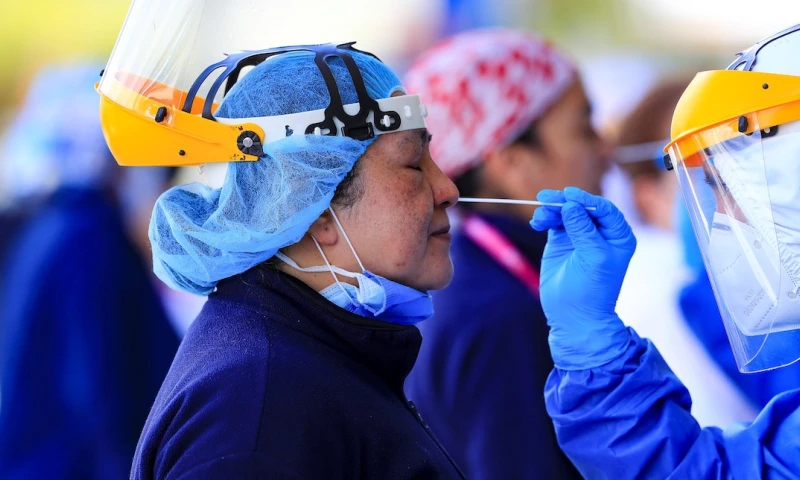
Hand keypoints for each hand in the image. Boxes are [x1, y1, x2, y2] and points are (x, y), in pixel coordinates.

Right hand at [530, 187, 635, 369]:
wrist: (573, 316)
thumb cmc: (591, 290)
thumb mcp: (592, 257)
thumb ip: (582, 229)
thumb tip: (570, 204)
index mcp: (617, 236)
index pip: (604, 209)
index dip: (586, 200)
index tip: (569, 196)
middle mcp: (600, 233)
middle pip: (582, 207)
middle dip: (565, 202)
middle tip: (546, 198)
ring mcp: (579, 235)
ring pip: (565, 212)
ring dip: (551, 210)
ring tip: (539, 217)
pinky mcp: (561, 241)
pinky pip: (553, 222)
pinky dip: (544, 219)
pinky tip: (537, 223)